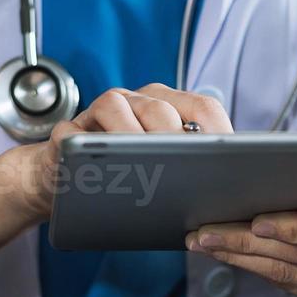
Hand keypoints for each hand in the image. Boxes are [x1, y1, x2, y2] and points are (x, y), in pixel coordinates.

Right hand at [14, 83, 232, 218]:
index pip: (203, 109)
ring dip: (128, 136)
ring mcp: (98, 112)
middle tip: (183, 172)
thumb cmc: (124, 180)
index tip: (228, 167)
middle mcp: (135, 102)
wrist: (67, 185)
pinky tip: (95, 171)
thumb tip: (229, 195)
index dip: (217, 135)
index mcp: (168, 108)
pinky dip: (82, 148)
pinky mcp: (67, 131)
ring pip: (115, 107)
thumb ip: (191, 173)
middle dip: (173, 141)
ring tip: (140, 167)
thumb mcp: (162, 174)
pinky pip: (71, 133)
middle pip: (161, 109)